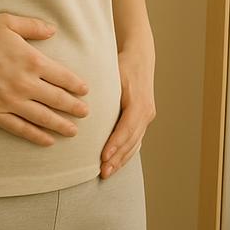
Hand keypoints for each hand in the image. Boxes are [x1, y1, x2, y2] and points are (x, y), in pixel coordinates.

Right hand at [0, 13, 89, 145]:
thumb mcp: (7, 21)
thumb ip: (33, 26)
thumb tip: (53, 30)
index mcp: (31, 60)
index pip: (62, 76)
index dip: (76, 85)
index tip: (85, 91)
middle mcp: (24, 83)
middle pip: (57, 99)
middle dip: (74, 107)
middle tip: (86, 113)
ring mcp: (8, 101)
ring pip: (42, 117)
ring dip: (61, 125)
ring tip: (73, 131)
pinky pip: (20, 128)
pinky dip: (36, 136)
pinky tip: (47, 140)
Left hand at [100, 48, 155, 178]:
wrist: (140, 56)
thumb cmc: (122, 64)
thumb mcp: (113, 75)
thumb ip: (103, 92)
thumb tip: (81, 106)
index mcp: (139, 102)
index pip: (126, 128)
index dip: (115, 144)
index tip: (103, 157)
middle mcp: (146, 111)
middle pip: (132, 141)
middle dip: (117, 158)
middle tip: (103, 172)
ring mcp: (148, 116)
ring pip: (135, 143)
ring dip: (122, 159)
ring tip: (108, 172)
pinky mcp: (145, 118)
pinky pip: (137, 139)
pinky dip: (127, 152)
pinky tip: (117, 162)